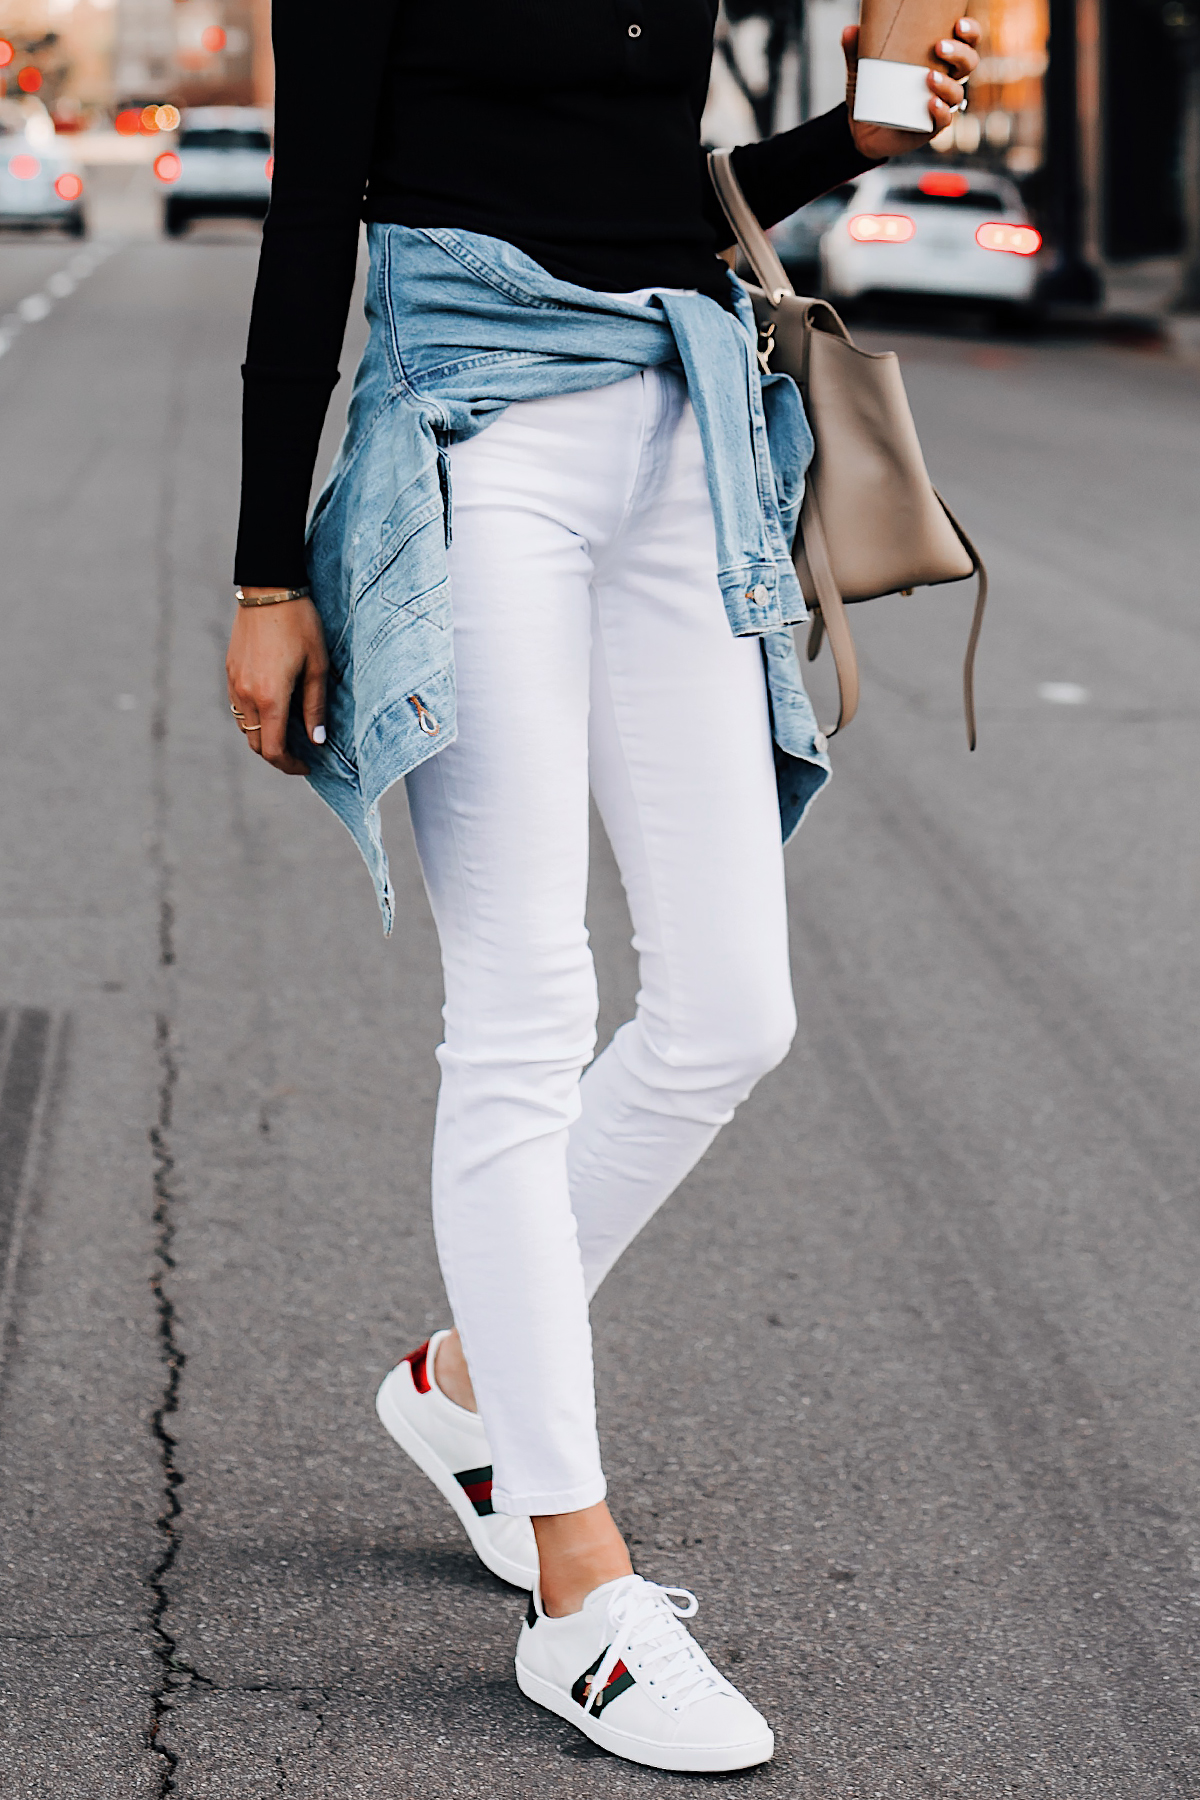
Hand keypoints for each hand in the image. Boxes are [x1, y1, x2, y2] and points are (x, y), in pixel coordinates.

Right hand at [226, 594, 328, 774]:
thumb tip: (317, 740)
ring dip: (264, 736)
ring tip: (289, 729)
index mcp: (270, 698)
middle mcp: (246, 695)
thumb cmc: (300, 625)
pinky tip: (274, 706)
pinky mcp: (230, 671)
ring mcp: (234, 683)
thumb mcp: (317, 667)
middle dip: (278, 754)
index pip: (273, 749)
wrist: (269, 589)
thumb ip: (315, 708)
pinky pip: (239, 707)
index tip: (307, 766)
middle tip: (301, 752)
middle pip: (256, 744)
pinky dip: (254, 717)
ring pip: (245, 727)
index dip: (290, 765)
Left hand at [843, 17, 980, 161]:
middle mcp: (946, 82)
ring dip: (948, 84)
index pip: (966, 42)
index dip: (970, 32)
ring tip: (929, 77)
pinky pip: (943, 121)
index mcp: (939, 61)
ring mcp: (940, 106)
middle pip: (968, 64)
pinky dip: (940, 112)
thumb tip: (849, 30)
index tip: (959, 24)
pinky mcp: (929, 128)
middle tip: (939, 46)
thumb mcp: (861, 69)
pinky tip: (931, 103)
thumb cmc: (871, 92)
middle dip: (960, 53)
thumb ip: (856, 50)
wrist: (862, 129)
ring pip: (957, 94)